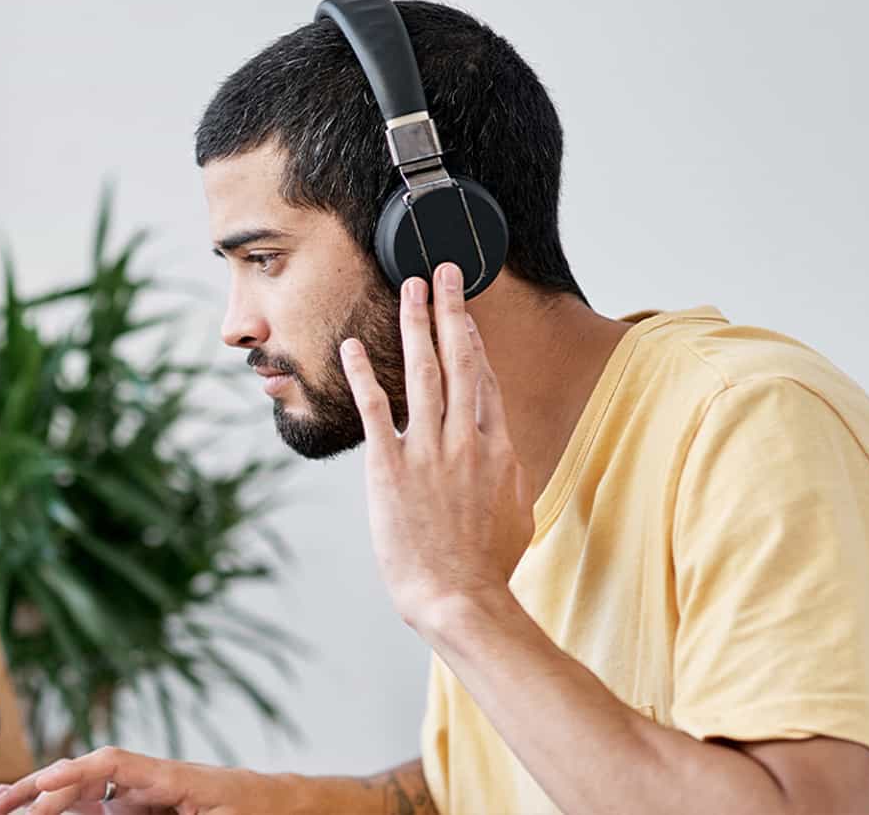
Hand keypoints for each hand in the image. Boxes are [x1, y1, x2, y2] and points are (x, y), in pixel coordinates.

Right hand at [0, 746, 286, 814]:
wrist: (293, 805)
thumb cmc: (265, 810)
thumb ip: (172, 814)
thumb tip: (115, 804)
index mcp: (174, 777)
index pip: (113, 766)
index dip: (72, 775)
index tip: (40, 790)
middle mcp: (157, 780)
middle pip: (88, 776)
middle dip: (40, 788)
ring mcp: (154, 795)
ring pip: (91, 795)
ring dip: (50, 803)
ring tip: (7, 810)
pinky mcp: (157, 808)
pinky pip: (109, 808)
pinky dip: (77, 812)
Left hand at [339, 263, 533, 628]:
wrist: (460, 597)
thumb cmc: (487, 566)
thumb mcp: (517, 513)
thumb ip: (508, 474)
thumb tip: (505, 458)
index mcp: (497, 448)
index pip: (483, 379)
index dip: (471, 339)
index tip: (463, 311)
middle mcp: (466, 439)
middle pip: (458, 360)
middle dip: (449, 309)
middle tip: (441, 271)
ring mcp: (429, 450)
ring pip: (423, 372)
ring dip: (415, 324)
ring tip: (409, 288)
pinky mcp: (391, 467)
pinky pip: (375, 409)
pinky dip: (363, 374)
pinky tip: (352, 347)